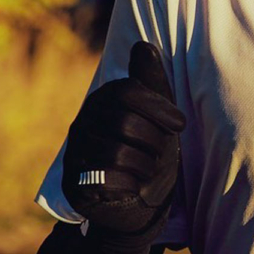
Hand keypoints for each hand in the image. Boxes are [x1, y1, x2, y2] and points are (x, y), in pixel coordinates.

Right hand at [62, 41, 185, 234]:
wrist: (139, 207)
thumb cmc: (150, 156)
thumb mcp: (158, 120)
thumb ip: (152, 85)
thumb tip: (143, 46)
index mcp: (101, 102)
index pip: (126, 91)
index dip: (158, 106)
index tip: (180, 124)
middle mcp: (82, 124)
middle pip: (125, 122)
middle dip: (154, 141)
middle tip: (159, 154)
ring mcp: (75, 154)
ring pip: (119, 152)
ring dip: (146, 165)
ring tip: (147, 170)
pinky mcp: (74, 184)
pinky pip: (108, 178)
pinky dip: (132, 185)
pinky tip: (134, 187)